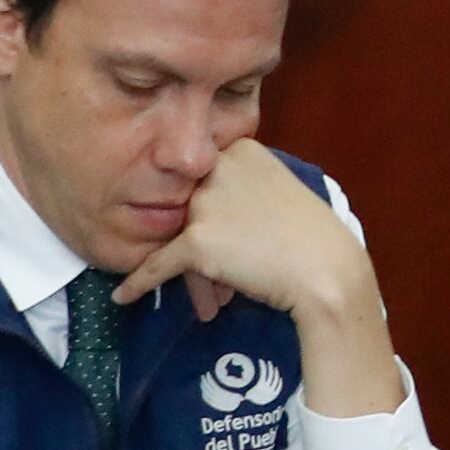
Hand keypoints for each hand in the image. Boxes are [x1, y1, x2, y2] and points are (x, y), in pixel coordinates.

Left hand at [109, 141, 402, 413]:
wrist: (327, 271)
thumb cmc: (314, 238)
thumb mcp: (280, 192)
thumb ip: (243, 189)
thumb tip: (206, 214)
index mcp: (243, 149)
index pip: (208, 180)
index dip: (218, 215)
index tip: (235, 239)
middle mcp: (218, 169)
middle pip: (192, 210)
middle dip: (206, 247)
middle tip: (229, 278)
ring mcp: (204, 204)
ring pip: (180, 241)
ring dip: (197, 274)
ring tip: (215, 300)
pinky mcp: (195, 240)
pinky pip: (157, 265)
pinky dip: (138, 283)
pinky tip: (122, 296)